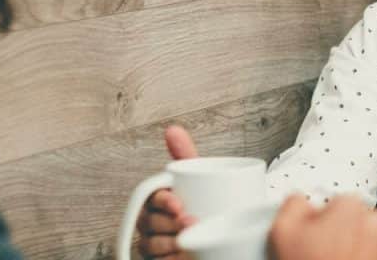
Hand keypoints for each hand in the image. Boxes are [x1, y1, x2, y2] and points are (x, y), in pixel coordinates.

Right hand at [135, 126, 198, 258]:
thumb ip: (186, 155)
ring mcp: (155, 243)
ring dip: (168, 244)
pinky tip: (183, 257)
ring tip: (190, 242)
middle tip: (191, 223)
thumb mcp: (200, 178)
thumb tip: (172, 129)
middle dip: (168, 224)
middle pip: (147, 222)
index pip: (150, 197)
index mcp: (158, 199)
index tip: (178, 204)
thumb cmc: (207, 202)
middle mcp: (152, 221)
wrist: (229, 235)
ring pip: (148, 245)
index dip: (161, 201)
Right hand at [268, 195, 376, 259]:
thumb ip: (294, 204)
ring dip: (362, 251)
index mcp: (350, 208)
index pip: (337, 204)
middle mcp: (376, 224)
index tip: (317, 240)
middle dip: (346, 235)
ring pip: (374, 241)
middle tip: (328, 257)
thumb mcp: (282, 232)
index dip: (324, 222)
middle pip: (358, 221)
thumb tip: (303, 201)